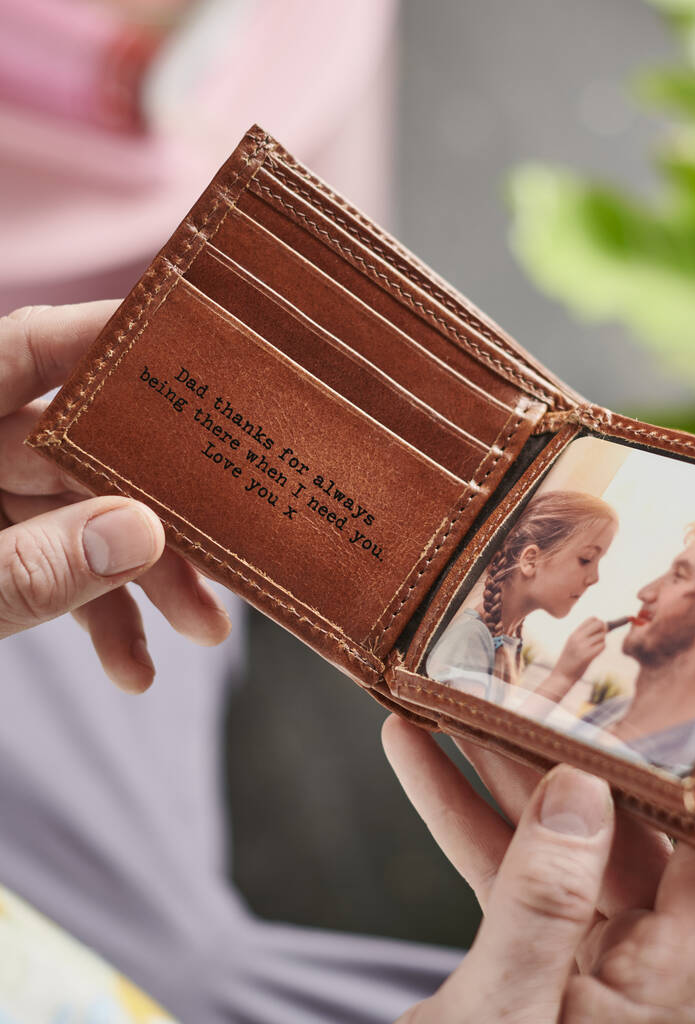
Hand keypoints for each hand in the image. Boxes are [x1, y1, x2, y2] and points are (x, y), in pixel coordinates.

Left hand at [0, 302, 231, 690]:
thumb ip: (22, 568)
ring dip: (142, 577)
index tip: (201, 356)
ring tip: (202, 631)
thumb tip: (140, 530)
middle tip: (228, 548)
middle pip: (79, 449)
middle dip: (159, 509)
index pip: (28, 350)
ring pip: (76, 517)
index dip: (116, 345)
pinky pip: (46, 572)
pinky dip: (92, 618)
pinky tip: (131, 671)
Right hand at [383, 716, 694, 1022]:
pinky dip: (463, 818)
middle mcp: (654, 973)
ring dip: (496, 774)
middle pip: (624, 834)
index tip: (680, 691)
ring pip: (561, 841)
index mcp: (679, 998)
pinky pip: (512, 874)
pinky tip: (415, 758)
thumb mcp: (501, 1020)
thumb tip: (581, 789)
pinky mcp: (549, 956)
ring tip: (450, 698)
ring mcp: (600, 961)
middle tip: (527, 677)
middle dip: (560, 755)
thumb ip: (542, 905)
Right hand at [547, 616, 607, 691]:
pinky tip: (595, 653)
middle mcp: (578, 637)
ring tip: (594, 648)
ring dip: (602, 641)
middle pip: (600, 624)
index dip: (598, 623)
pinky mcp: (587, 655)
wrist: (562, 675)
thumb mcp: (573, 643)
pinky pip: (602, 646)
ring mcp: (583, 646)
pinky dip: (601, 649)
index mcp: (574, 633)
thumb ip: (584, 635)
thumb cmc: (569, 660)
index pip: (592, 619)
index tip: (597, 631)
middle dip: (604, 629)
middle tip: (600, 638)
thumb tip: (603, 626)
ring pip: (602, 636)